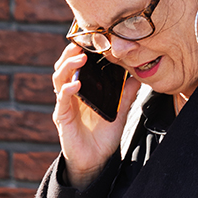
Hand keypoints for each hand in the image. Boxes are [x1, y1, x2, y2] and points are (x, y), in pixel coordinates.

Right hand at [53, 43, 138, 188]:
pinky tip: (76, 84)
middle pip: (64, 67)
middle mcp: (71, 94)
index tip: (91, 37)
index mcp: (84, 89)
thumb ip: (126, 94)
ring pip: (59, 79)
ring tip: (80, 57)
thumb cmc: (104, 134)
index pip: (78, 65)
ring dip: (68, 66)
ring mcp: (65, 105)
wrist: (96, 160)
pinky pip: (61, 101)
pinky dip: (67, 90)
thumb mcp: (120, 111)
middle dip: (70, 53)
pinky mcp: (62, 118)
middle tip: (82, 42)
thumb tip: (138, 76)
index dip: (81, 50)